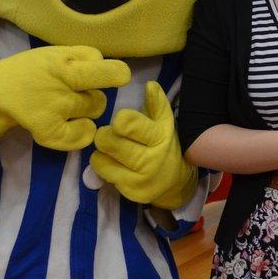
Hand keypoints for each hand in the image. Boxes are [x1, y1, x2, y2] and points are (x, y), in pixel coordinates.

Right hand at [0, 45, 129, 150]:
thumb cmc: (23, 72)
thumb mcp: (50, 54)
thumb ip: (79, 58)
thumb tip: (110, 68)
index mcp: (65, 59)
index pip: (107, 65)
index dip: (110, 72)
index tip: (106, 76)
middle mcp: (63, 79)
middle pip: (104, 89)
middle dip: (96, 92)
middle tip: (79, 94)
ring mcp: (56, 105)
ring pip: (95, 109)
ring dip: (87, 110)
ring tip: (65, 108)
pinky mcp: (48, 129)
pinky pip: (83, 134)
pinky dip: (83, 133)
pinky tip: (71, 127)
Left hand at [92, 81, 196, 209]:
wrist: (176, 181)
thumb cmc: (164, 144)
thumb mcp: (164, 123)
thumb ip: (157, 103)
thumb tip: (151, 85)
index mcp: (159, 137)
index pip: (128, 124)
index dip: (120, 120)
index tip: (120, 121)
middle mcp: (151, 159)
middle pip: (109, 142)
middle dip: (105, 135)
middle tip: (109, 135)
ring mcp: (140, 178)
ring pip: (101, 159)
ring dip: (102, 152)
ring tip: (112, 150)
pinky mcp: (130, 193)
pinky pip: (104, 174)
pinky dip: (105, 166)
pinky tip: (115, 164)